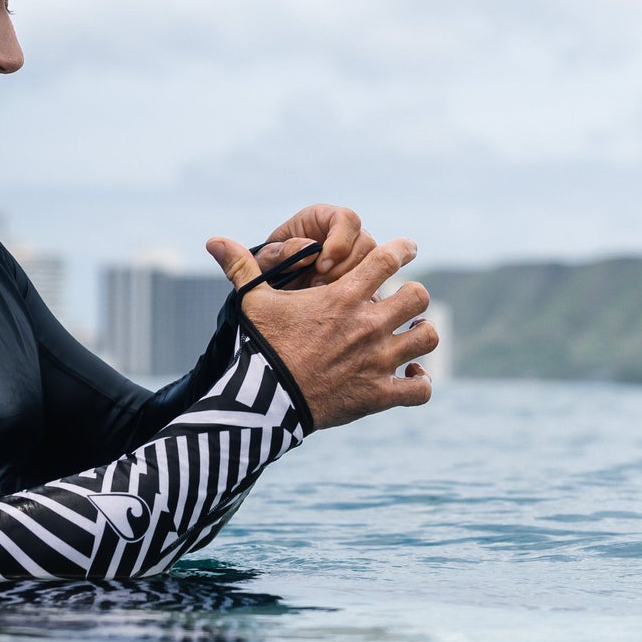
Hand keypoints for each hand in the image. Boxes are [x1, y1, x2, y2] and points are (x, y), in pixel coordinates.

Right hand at [207, 234, 437, 430]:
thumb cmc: (259, 347)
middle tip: (400, 303)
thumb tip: (214, 241)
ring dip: (421, 334)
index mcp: (344, 297)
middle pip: (418, 296)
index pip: (389, 258)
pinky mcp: (379, 395)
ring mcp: (378, 361)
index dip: (402, 249)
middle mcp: (368, 325)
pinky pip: (420, 389)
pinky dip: (420, 382)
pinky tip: (410, 377)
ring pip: (427, 337)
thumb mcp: (251, 303)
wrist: (264, 401)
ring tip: (409, 336)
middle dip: (412, 296)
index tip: (406, 248)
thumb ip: (240, 268)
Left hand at [253, 204, 375, 286]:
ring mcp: (355, 255)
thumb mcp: (268, 258)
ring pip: (373, 264)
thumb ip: (283, 251)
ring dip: (349, 282)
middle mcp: (344, 233)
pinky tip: (336, 306)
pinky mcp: (361, 277)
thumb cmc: (271, 266)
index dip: (339, 241)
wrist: (274, 289)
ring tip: (321, 294)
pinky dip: (357, 296)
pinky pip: (372, 285)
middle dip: (344, 267)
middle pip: (365, 242)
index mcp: (322, 218)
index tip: (320, 265)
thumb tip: (307, 248)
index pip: (346, 219)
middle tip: (318, 283)